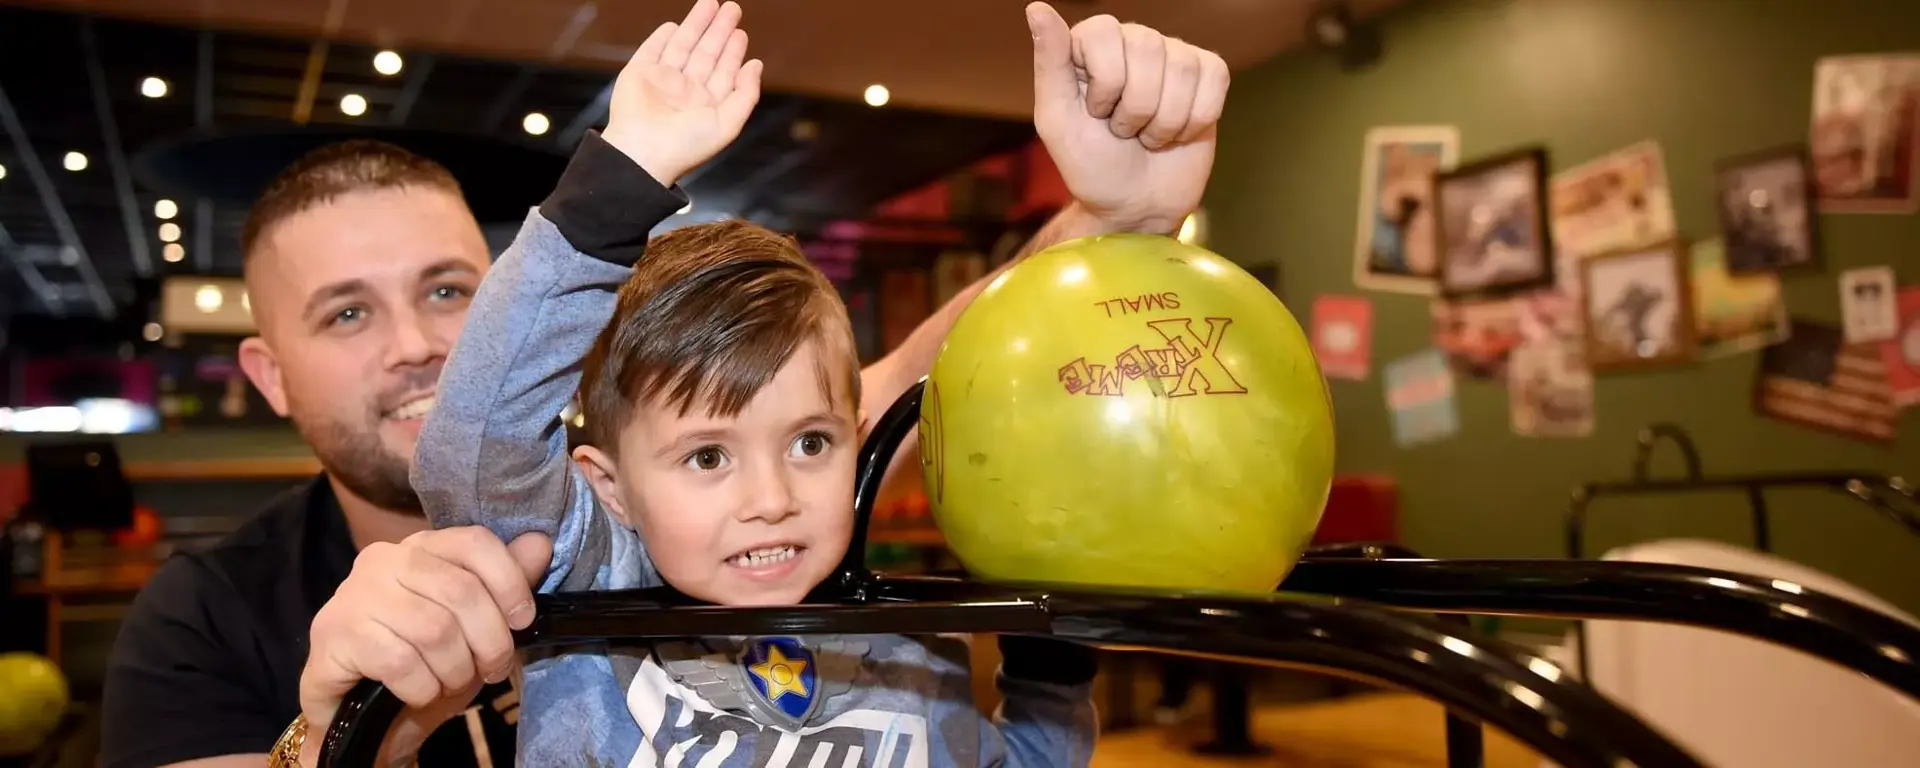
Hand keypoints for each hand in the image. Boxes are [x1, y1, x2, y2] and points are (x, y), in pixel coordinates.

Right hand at [297, 528, 551, 763]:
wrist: (361, 715)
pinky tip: (419, 692)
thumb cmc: (425, 663)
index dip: (510, 583)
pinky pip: (400, 662)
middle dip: (490, 640)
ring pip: (434, 630)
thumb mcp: (476, 626)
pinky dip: (423, 687)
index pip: (475, 542)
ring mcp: (353, 595)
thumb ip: (507, 584)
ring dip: (456, 670)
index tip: (523, 622)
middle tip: (493, 669)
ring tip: (451, 682)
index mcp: (421, 546)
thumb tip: (539, 544)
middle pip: (461, 590)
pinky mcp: (334, 635)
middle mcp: (383, 559)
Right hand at [602, 0, 763, 186]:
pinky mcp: (638, 74)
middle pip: (706, 54)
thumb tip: (757, 64)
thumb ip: (746, 93)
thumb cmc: (687, 145)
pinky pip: (652, 50)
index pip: (723, 72)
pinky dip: (662, 37)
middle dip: (719, 31)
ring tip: (710, 3)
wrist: (643, 153)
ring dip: (696, 24)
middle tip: (732, 7)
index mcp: (707, 105)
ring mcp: (662, 82)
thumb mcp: (728, 123)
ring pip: (683, 46)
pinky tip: (675, 25)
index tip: (740, 32)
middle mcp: (686, 92)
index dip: (733, 51)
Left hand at [1026, 2, 1229, 234]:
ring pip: (1182, 70)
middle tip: (1124, 130)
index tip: (1096, 113)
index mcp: (1090, 43)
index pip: (1104, 34)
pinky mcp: (1208, 75)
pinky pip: (1214, 80)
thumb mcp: (1058, 121)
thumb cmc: (1091, 164)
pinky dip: (1195, 120)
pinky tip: (1178, 133)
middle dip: (1135, 108)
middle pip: (1148, 49)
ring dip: (1164, 122)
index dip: (1105, 84)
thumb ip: (1049, 64)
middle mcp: (1133, 38)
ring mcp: (1174, 54)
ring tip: (1148, 135)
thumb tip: (1037, 9)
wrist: (1136, 204)